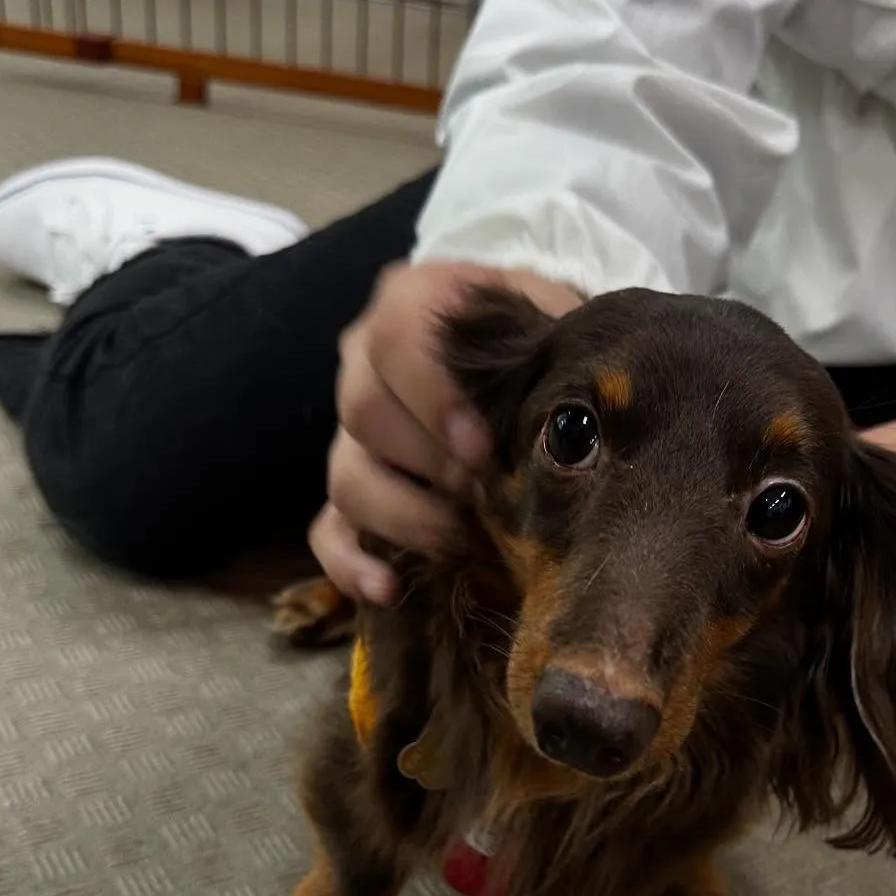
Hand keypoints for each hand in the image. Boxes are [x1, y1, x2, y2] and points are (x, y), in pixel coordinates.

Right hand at [314, 260, 581, 603]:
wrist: (529, 369)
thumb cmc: (544, 348)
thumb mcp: (556, 327)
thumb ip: (553, 352)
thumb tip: (569, 419)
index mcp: (411, 306)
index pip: (395, 337)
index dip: (434, 397)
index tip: (483, 449)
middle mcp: (365, 365)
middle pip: (364, 413)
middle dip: (433, 467)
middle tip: (490, 497)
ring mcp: (351, 434)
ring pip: (347, 477)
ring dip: (408, 519)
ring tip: (468, 542)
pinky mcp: (350, 494)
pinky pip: (327, 532)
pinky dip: (352, 565)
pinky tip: (392, 589)